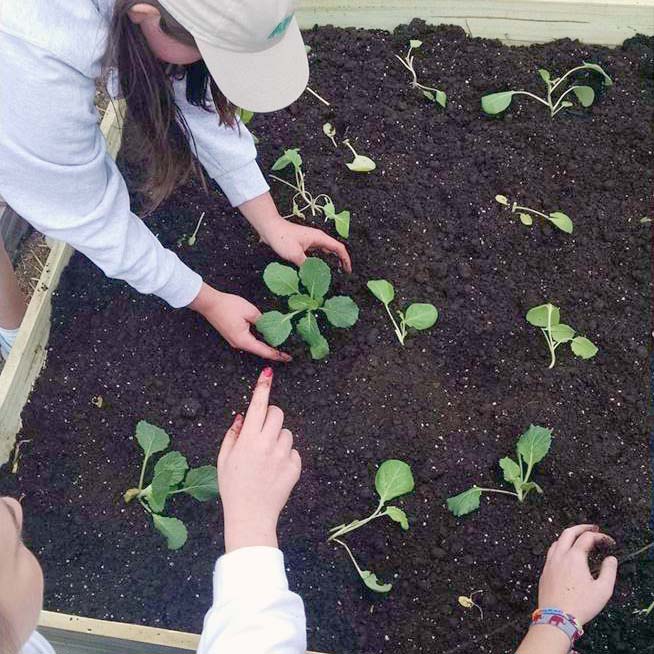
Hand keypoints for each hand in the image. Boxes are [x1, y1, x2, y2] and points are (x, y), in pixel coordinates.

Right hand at [189, 283, 290, 361]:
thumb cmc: (228, 306)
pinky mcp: (233, 336)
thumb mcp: (251, 311)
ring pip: (255, 347)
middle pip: (260, 351)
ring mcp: (235, 341)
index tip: (288, 358)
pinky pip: (249, 341)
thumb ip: (263, 322)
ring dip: (266, 347)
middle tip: (287, 354)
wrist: (209, 303)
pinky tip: (266, 338)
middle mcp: (238, 344)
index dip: (277, 355)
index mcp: (243, 340)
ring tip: (280, 346)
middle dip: (273, 352)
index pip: (264, 351)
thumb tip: (272, 327)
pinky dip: (259, 342)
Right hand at [217, 368, 301, 551]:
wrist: (251, 515)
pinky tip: (275, 471)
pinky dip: (286, 457)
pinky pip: (293, 452)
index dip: (263, 387)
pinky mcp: (294, 467)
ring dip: (278, 439)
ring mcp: (283, 455)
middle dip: (270, 417)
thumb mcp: (224, 459)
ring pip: (286, 433)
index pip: (258, 405)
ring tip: (267, 459)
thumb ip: (233, 434)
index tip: (268, 372)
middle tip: (261, 432)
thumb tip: (243, 416)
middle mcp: (267, 444)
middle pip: (277, 414)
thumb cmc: (233, 487)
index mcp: (248, 440)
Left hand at [259, 218, 351, 272]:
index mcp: (319, 238)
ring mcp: (311, 241)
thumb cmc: (282, 238)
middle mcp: (318, 238)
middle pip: (334, 250)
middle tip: (343, 274)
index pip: (339, 248)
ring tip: (333, 273)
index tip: (348, 271)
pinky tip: (318, 268)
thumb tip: (314, 276)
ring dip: (331, 261)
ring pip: (326, 251)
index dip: (346, 259)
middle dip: (341, 261)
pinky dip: (321, 260)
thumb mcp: (295, 255)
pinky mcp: (304, 244)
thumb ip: (307, 266)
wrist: (269, 228)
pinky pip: (317, 253)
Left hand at [538, 524, 616, 623]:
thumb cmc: (581, 605)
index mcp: (574, 557)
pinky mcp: (544, 571)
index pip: (587, 538)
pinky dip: (561, 547)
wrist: (557, 617)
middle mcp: (559, 555)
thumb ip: (609, 571)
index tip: (609, 541)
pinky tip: (566, 555)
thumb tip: (611, 559)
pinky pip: (551, 552)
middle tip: (593, 528)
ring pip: (557, 541)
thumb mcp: (603, 590)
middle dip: (581, 527)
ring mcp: (549, 562)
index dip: (600, 536)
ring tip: (579, 539)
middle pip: (568, 532)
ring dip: (568, 536)